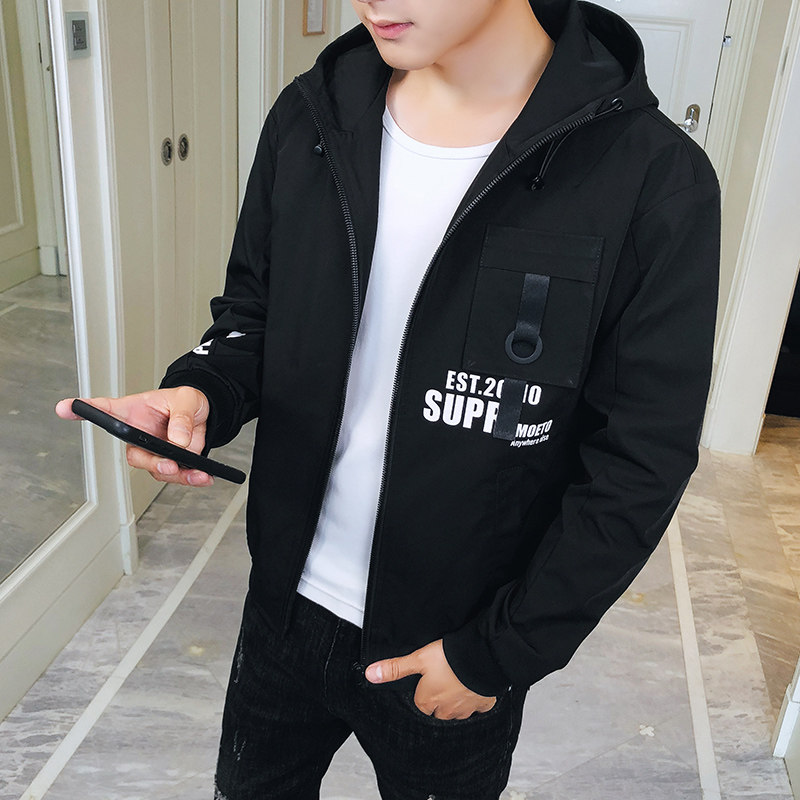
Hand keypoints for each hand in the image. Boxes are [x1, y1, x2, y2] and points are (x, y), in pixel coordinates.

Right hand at [55, 387, 211, 486]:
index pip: (105, 410)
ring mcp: (152, 451)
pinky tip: (203, 478)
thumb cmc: (186, 401)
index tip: (65, 406)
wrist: (204, 412)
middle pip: (135, 454)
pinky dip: (191, 478)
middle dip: (152, 463)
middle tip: (169, 464)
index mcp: (133, 412)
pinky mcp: (169, 462)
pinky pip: (176, 475)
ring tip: (197, 474)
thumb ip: (182, 418)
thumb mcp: (187, 400)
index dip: (83, 409)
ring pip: (157, 470)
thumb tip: (178, 441)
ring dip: (178, 475)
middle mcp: (137, 435)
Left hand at [365, 639, 495, 719]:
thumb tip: (370, 674)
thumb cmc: (450, 658)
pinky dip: (475, 702)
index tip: (423, 684)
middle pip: (436, 712)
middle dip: (436, 702)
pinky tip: (473, 690)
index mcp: (427, 702)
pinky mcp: (483, 705)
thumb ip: (395, 668)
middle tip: (440, 683)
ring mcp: (465, 710)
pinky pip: (478, 709)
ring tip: (455, 684)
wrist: (481, 658)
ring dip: (454, 703)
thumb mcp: (418, 659)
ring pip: (456, 713)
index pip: (418, 705)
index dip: (420, 694)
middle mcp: (445, 711)